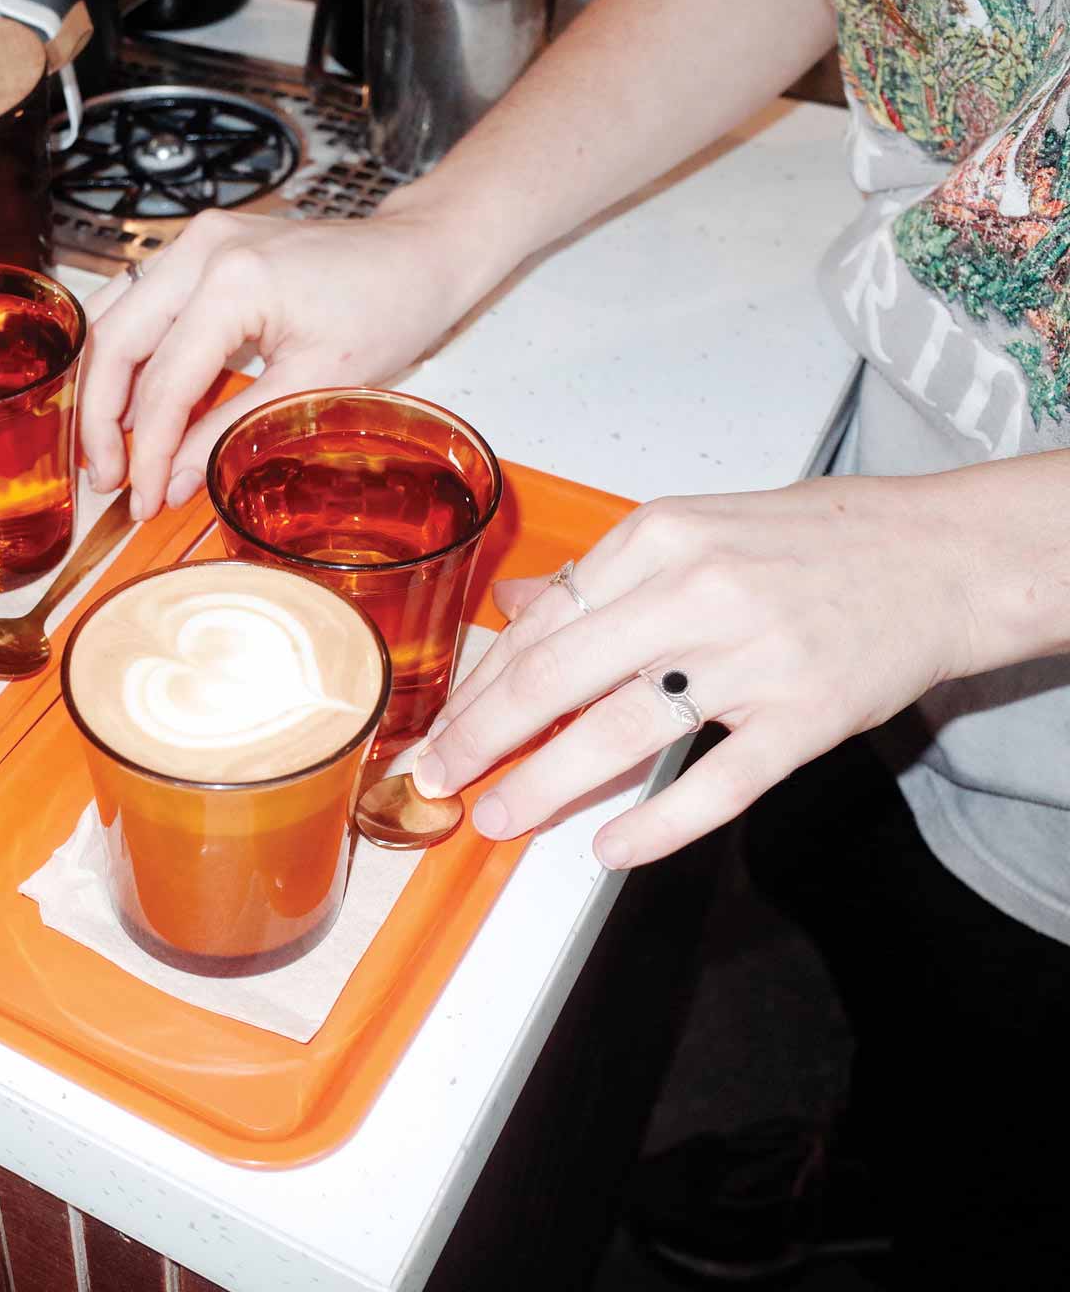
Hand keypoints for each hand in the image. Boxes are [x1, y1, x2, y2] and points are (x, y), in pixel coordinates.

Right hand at [78, 207, 499, 519]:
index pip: (164, 382)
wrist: (418, 254)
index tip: (141, 499)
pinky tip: (126, 403)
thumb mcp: (315, 384)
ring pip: (113, 317)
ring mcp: (196, 241)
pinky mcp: (200, 248)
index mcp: (234, 280)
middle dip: (100, 420)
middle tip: (106, 479)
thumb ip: (231, 432)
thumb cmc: (387, 307)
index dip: (146, 451)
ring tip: (104, 449)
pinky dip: (126, 355)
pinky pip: (138, 302)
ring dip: (102, 386)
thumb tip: (172, 482)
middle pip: (116, 342)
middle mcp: (202, 249)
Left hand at [411, 477, 974, 868]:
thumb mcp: (691, 528)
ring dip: (545, 784)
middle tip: (436, 777)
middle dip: (482, 737)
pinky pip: (716, 785)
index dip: (479, 687)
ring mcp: (752, 658)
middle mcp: (695, 591)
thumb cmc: (810, 542)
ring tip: (497, 817)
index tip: (440, 728)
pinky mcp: (804, 717)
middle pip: (557, 676)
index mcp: (656, 537)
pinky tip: (609, 849)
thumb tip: (515, 607)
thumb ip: (601, 574)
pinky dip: (656, 824)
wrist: (941, 556)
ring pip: (620, 732)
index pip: (541, 625)